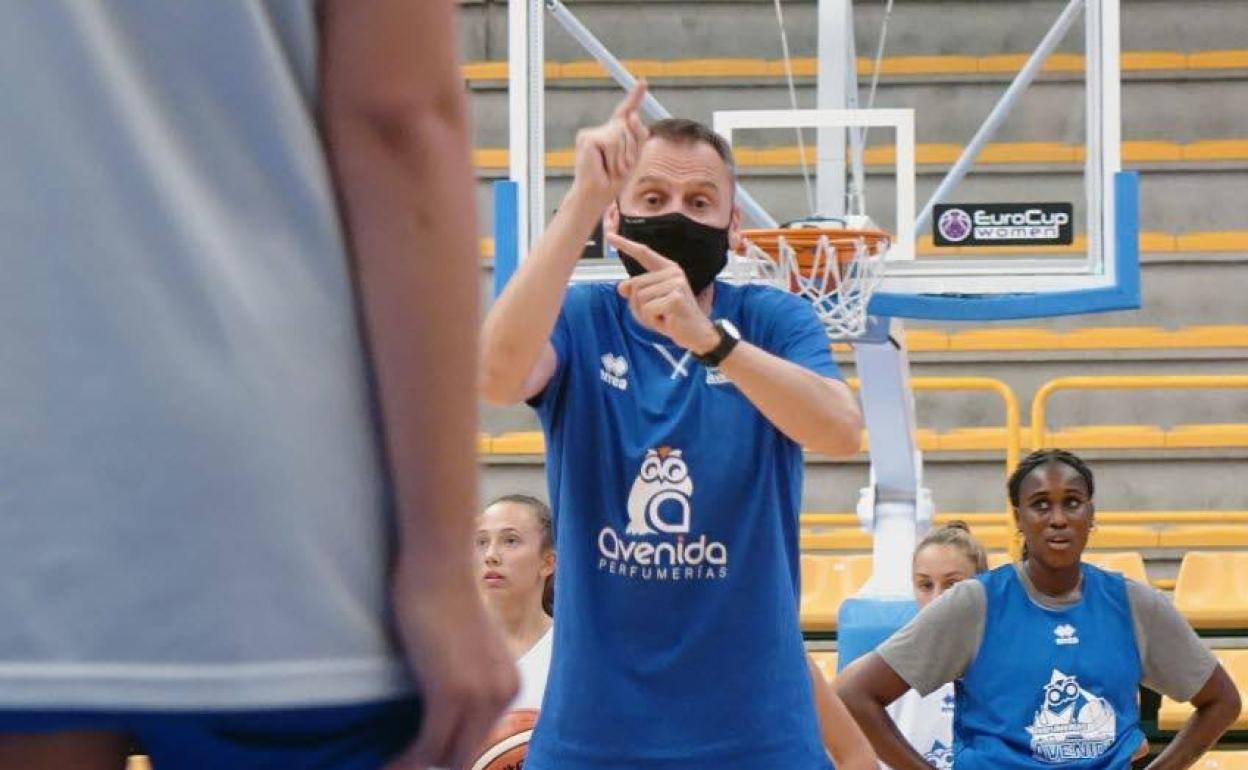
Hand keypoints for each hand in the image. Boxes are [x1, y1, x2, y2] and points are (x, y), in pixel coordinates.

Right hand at [385, 567, 517, 769]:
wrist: (438, 565)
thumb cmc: (443, 595)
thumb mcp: (467, 647)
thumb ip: (466, 677)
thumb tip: (444, 705)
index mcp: (510, 685)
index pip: (477, 740)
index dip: (447, 753)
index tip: (417, 755)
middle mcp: (503, 695)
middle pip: (465, 755)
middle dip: (432, 763)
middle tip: (396, 764)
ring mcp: (480, 697)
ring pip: (445, 757)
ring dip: (414, 766)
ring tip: (386, 767)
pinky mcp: (451, 695)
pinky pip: (428, 747)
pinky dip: (404, 761)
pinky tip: (385, 764)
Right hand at [571, 81, 649, 209]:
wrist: (596, 195)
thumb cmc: (614, 180)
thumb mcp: (634, 157)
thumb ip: (638, 136)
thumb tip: (633, 115)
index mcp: (614, 133)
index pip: (625, 111)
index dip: (635, 96)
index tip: (643, 82)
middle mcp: (603, 130)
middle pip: (628, 125)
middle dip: (632, 149)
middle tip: (622, 168)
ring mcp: (592, 133)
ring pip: (620, 135)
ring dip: (623, 157)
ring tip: (614, 170)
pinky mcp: (587, 138)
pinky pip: (611, 142)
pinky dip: (614, 158)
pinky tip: (604, 168)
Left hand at [609, 232, 717, 352]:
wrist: (696, 334)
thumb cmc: (673, 317)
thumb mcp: (649, 303)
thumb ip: (635, 292)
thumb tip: (622, 287)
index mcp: (667, 269)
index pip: (643, 253)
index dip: (626, 244)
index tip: (610, 236)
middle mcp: (673, 272)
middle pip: (635, 284)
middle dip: (639, 304)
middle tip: (657, 312)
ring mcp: (676, 284)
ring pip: (639, 298)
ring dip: (646, 314)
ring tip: (663, 316)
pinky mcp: (675, 298)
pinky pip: (648, 310)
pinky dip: (653, 320)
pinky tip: (667, 321)